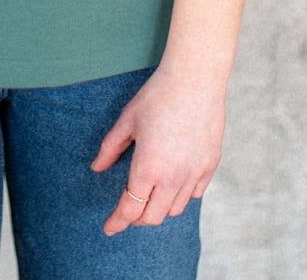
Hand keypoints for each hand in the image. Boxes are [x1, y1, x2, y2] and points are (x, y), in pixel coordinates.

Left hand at [90, 63, 226, 233]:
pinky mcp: (209, 166)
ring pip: (175, 209)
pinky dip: (181, 196)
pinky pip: (194, 195)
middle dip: (136, 218)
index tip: (108, 228)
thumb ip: (110, 148)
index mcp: (148, 167)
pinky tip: (172, 184)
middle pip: (152, 217)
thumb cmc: (157, 96)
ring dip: (159, 208)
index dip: (117, 222)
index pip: (130, 209)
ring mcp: (194, 173)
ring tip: (149, 195)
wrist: (195, 79)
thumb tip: (96, 168)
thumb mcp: (127, 120)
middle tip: (126, 210)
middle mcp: (173, 177)